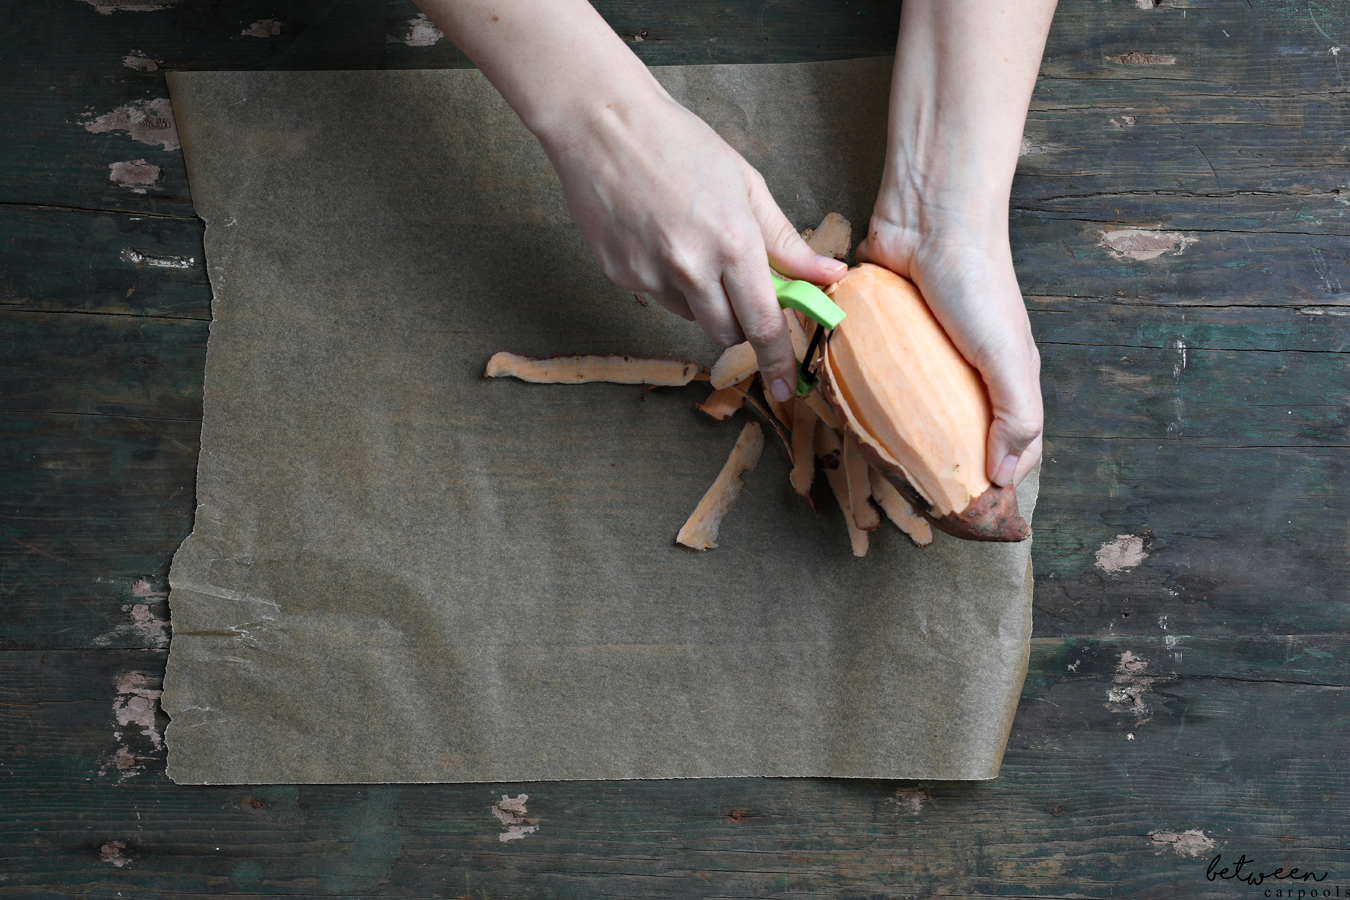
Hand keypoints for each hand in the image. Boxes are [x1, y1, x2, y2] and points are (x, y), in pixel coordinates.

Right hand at [539, 86, 847, 401]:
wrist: (603, 127)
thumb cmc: (679, 144)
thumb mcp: (747, 185)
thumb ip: (787, 241)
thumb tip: (828, 275)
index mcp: (732, 244)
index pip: (764, 324)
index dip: (779, 360)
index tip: (786, 387)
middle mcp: (691, 269)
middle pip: (727, 332)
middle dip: (740, 321)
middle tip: (738, 285)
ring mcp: (651, 277)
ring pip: (692, 317)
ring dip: (703, 299)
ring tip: (690, 243)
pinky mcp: (621, 276)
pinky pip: (658, 298)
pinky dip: (667, 281)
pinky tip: (658, 238)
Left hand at [858, 204, 1041, 487]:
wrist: (929, 219)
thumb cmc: (978, 284)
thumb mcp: (1008, 356)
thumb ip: (1016, 415)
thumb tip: (1002, 476)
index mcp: (1006, 379)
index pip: (1010, 447)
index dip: (992, 481)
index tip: (963, 511)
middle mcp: (967, 371)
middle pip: (956, 434)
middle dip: (938, 467)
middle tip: (913, 496)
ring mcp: (925, 355)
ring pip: (912, 412)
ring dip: (899, 438)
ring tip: (878, 466)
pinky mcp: (886, 336)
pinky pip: (875, 377)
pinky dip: (866, 399)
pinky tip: (851, 421)